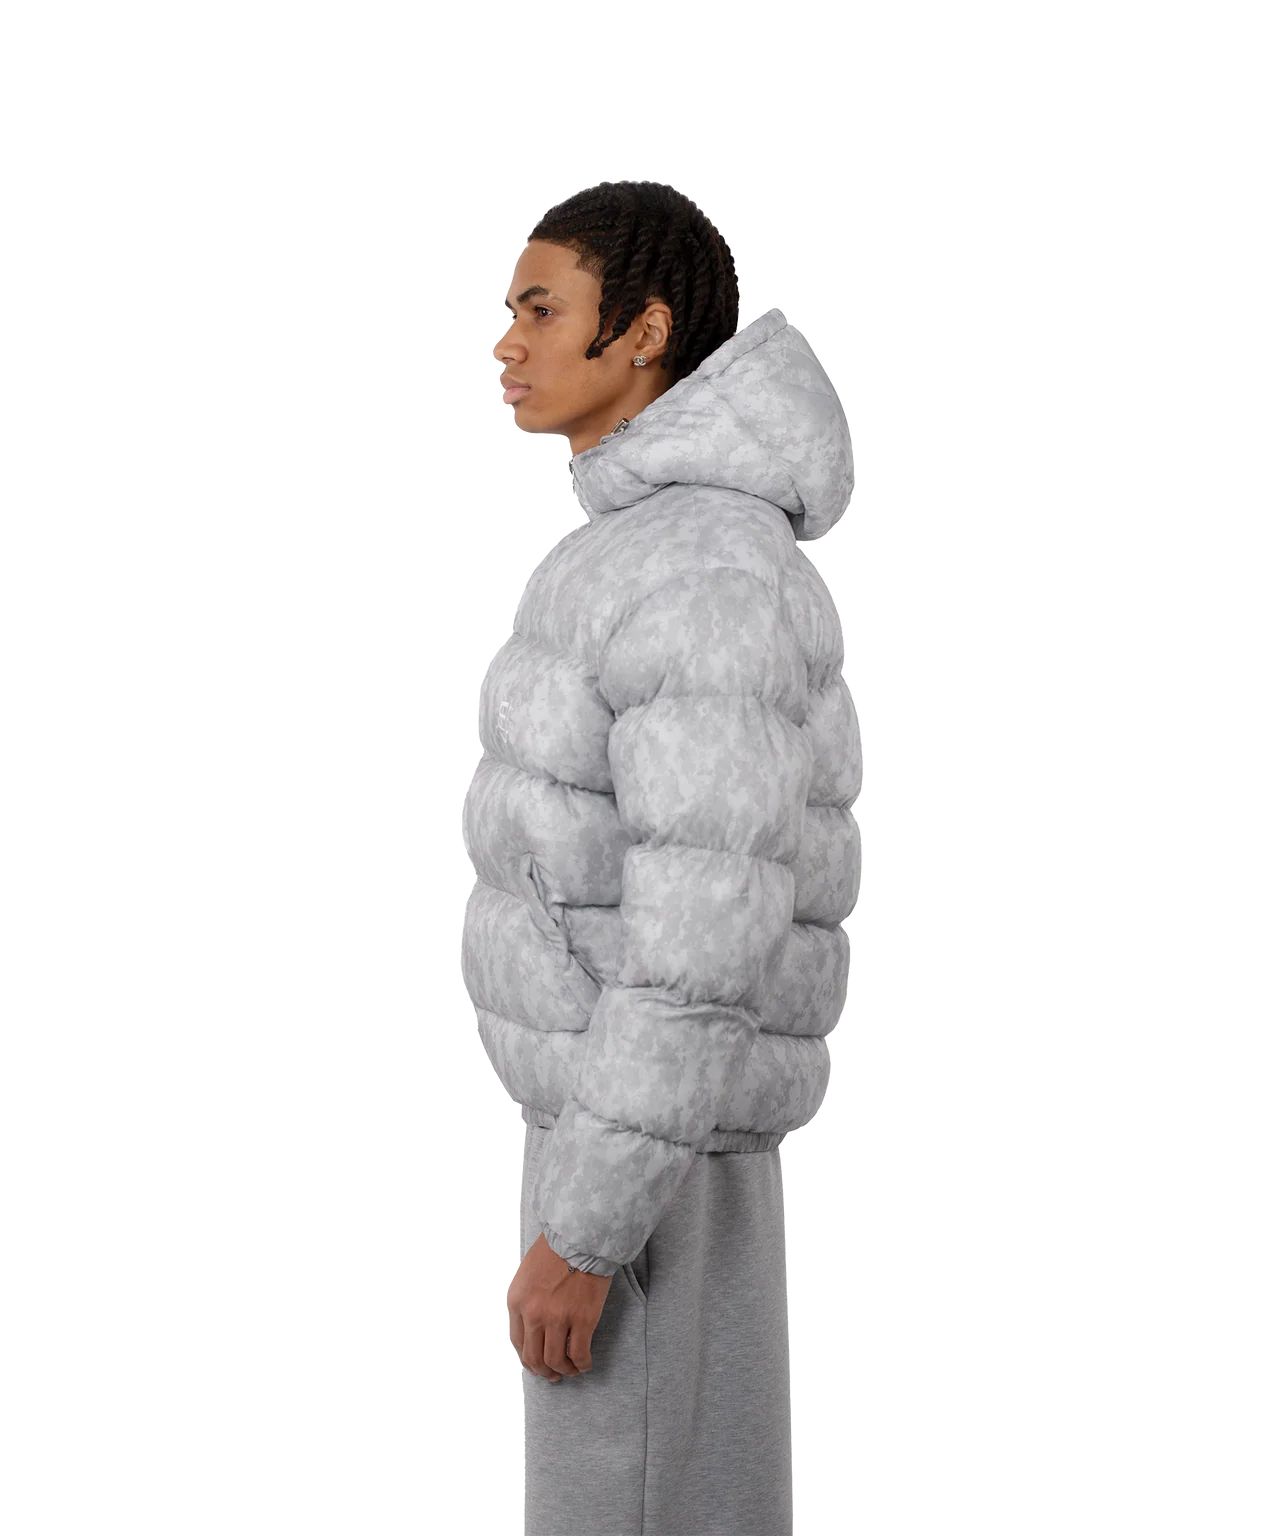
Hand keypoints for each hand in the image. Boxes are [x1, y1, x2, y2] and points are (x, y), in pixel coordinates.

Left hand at [508, 1232, 612, 1381]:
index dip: (527, 1358)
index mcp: (516, 1302)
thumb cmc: (555, 1250)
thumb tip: (533, 1328)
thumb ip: (526, 1301)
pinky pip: (579, 1354)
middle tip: (552, 1375)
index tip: (536, 1363)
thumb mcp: (527, 1274)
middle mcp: (533, 1314)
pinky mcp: (582, 1320)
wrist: (581, 1237)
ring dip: (563, 1371)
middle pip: (534, 1357)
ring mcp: (557, 1319)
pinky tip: (584, 1364)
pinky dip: (581, 1365)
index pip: (517, 1342)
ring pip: (555, 1361)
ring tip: (570, 1370)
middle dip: (543, 1371)